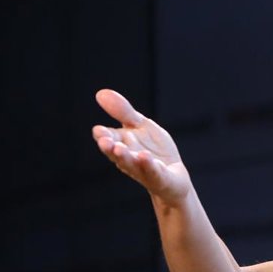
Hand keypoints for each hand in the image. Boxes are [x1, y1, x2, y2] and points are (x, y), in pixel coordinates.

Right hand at [91, 88, 191, 206]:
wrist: (174, 176)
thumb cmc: (153, 150)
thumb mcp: (140, 126)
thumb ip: (123, 112)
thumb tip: (100, 93)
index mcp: (121, 144)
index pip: (108, 139)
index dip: (103, 135)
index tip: (98, 130)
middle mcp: (129, 159)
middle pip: (116, 153)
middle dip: (110, 148)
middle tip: (104, 141)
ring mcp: (144, 170)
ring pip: (131, 164)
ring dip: (125, 157)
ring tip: (120, 148)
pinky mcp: (160, 178)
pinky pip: (153, 172)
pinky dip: (148, 165)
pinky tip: (145, 156)